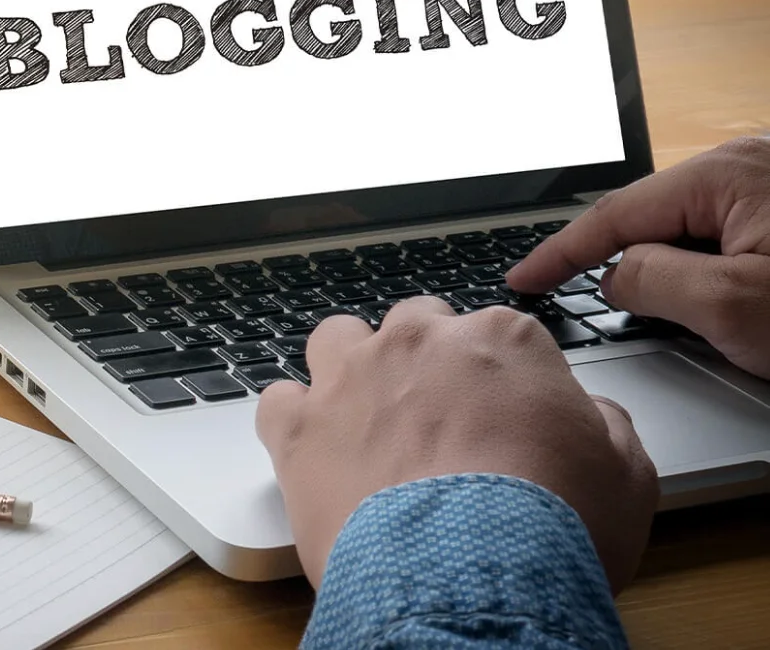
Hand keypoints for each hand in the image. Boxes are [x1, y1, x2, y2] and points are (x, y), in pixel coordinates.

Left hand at [255, 298, 656, 589]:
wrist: (471, 577)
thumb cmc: (553, 527)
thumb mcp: (626, 475)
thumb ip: (603, 425)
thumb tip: (591, 415)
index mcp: (501, 339)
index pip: (499, 333)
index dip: (502, 378)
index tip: (506, 414)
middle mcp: (419, 342)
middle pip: (415, 325)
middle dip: (424, 360)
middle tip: (438, 416)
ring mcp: (351, 379)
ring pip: (337, 338)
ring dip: (351, 368)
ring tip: (367, 419)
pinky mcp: (299, 428)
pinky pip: (277, 400)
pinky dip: (291, 420)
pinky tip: (312, 448)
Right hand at [508, 136, 769, 377]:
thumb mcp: (734, 304)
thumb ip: (652, 281)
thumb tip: (615, 277)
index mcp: (725, 174)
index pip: (616, 213)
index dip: (561, 252)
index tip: (523, 279)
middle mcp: (743, 168)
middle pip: (650, 222)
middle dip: (627, 267)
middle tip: (604, 310)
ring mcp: (763, 190)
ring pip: (684, 237)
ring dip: (676, 279)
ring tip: (706, 320)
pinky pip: (717, 244)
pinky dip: (706, 278)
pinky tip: (730, 307)